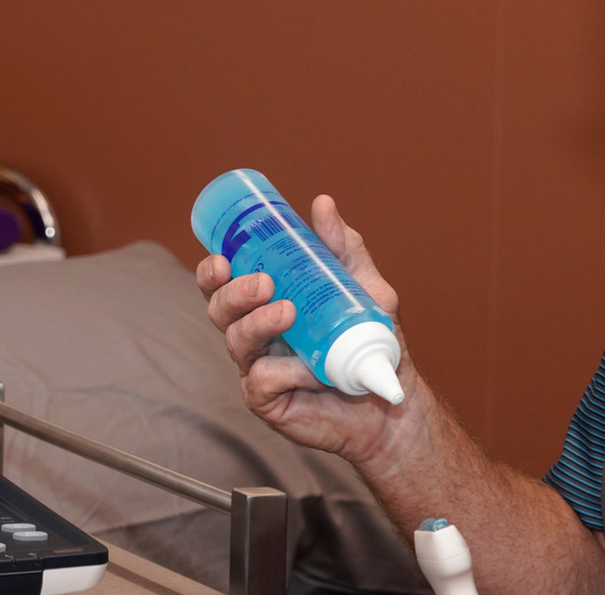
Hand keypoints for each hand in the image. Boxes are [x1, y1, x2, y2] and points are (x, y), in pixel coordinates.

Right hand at [196, 194, 412, 463]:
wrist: (393, 394)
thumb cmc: (373, 340)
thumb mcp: (363, 285)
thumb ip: (343, 248)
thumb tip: (321, 203)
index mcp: (267, 303)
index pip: (224, 284)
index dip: (211, 272)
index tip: (221, 258)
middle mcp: (256, 335)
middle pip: (219, 310)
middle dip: (232, 293)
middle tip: (262, 283)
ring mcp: (258, 369)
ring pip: (236, 342)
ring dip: (256, 324)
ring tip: (286, 312)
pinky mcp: (268, 401)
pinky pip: (262, 381)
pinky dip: (285, 371)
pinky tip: (313, 370)